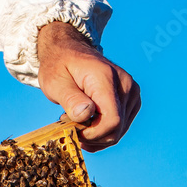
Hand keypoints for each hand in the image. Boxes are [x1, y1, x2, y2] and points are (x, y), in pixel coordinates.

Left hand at [36, 21, 140, 151]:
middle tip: (71, 126)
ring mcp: (131, 91)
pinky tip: (87, 124)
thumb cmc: (59, 66)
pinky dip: (103, 131)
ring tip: (77, 121)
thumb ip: (70, 99)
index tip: (74, 131)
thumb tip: (85, 114)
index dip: (93, 134)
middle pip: (117, 128)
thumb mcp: (55, 82)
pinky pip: (121, 126)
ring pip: (119, 130)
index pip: (112, 120)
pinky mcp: (131, 98)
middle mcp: (125, 84)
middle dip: (92, 136)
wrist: (70, 50)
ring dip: (96, 135)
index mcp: (106, 78)